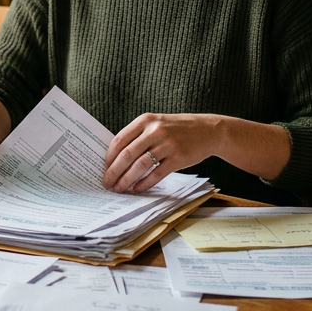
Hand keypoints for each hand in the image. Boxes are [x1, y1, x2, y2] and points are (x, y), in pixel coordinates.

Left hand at [103, 113, 292, 192]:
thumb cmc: (178, 129)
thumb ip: (138, 136)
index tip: (103, 168)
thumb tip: (116, 158)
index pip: (120, 139)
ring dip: (127, 179)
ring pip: (140, 165)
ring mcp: (168, 144)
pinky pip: (157, 174)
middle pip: (127, 154)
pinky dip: (145, 183)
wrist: (208, 130)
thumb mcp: (157, 124)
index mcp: (146, 121)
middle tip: (107, 183)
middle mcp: (155, 131)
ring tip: (119, 188)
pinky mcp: (178, 158)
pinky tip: (137, 189)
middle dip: (114, 171)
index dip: (109, 156)